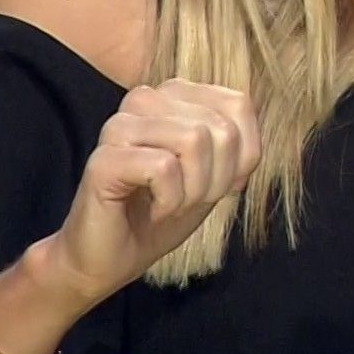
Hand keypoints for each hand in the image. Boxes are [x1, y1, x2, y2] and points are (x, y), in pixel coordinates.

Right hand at [35, 78, 261, 303]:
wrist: (112, 259)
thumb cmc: (162, 212)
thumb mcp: (215, 174)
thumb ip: (236, 143)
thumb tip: (250, 129)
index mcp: (173, 95)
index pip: (238, 105)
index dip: (241, 157)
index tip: (212, 183)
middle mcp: (144, 99)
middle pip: (221, 127)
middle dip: (216, 179)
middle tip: (185, 199)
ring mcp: (120, 125)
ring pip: (194, 141)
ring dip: (192, 191)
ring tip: (168, 204)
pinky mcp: (103, 158)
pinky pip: (164, 168)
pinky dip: (169, 201)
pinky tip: (152, 210)